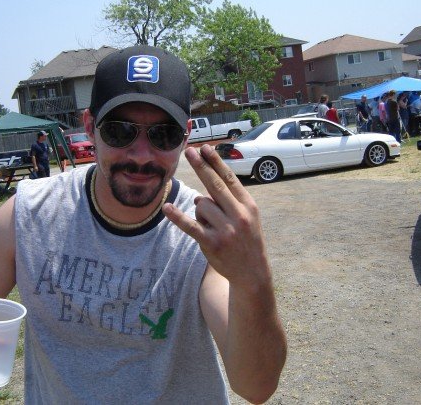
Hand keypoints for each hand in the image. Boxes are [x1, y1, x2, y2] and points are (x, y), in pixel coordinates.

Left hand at [163, 145, 268, 287]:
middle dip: (201, 165)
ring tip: (211, 223)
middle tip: (188, 151)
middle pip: (214, 184)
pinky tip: (167, 207)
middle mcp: (238, 215)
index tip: (205, 148)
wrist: (252, 273)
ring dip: (200, 211)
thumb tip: (201, 190)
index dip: (216, 162)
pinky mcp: (212, 243)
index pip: (229, 178)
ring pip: (201, 205)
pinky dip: (178, 216)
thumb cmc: (247, 240)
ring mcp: (225, 230)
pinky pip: (190, 225)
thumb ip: (229, 200)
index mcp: (248, 205)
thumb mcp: (248, 217)